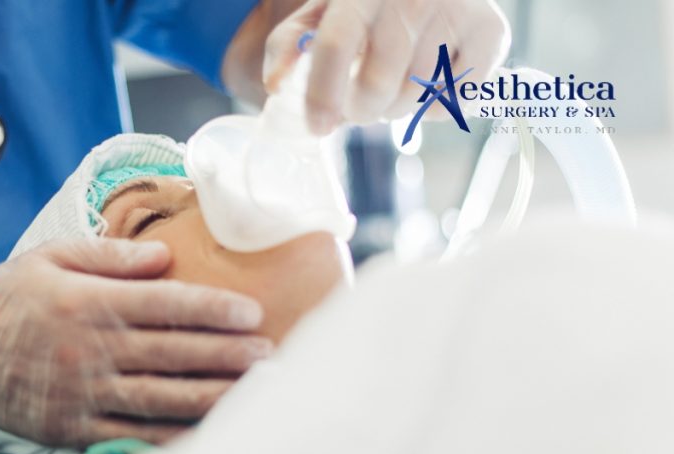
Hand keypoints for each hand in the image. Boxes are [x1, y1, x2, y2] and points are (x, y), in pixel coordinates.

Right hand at [0, 239, 271, 446]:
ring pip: (160, 399)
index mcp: (89, 302)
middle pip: (173, 354)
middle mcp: (89, 349)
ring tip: (254, 393)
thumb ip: (111, 255)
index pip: (166, 305)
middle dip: (227, 355)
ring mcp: (81, 393)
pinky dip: (171, 436)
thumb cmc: (7, 295)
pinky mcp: (70, 428)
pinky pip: (130, 436)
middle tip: (270, 355)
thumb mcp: (52, 257)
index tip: (252, 313)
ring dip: (212, 396)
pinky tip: (204, 432)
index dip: (213, 309)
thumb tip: (166, 255)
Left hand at [263, 0, 510, 133]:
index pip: (334, 45)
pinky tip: (429, 87)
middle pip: (377, 83)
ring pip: (416, 95)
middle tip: (359, 107)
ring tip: (392, 92)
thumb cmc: (365, 8)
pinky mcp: (492, 31)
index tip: (318, 127)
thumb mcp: (321, 15)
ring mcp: (456, 9)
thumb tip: (275, 83)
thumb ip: (290, 45)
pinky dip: (438, 107)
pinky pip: (458, 97)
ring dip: (398, 109)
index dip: (322, 94)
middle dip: (362, 110)